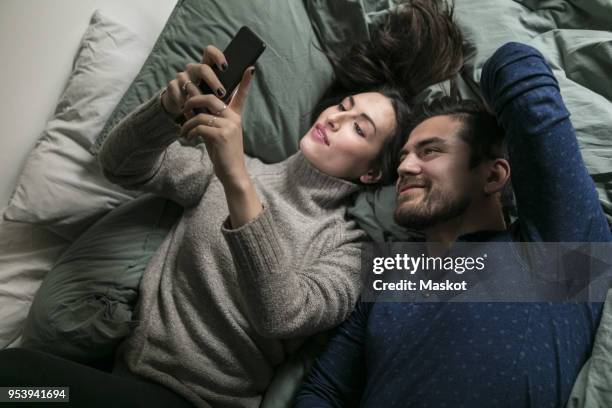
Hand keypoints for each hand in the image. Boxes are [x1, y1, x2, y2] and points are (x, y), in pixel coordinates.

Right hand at [160, 45, 228, 117]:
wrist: (186, 109)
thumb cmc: (208, 100)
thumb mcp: (222, 93)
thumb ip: (234, 84)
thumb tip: (251, 70)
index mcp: (206, 66)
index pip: (210, 52)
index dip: (217, 56)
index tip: (225, 67)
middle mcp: (193, 69)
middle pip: (202, 68)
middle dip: (213, 81)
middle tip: (222, 94)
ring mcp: (181, 77)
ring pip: (190, 83)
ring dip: (198, 96)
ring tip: (206, 107)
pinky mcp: (172, 86)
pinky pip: (178, 93)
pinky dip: (184, 102)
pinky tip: (190, 110)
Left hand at [180, 66, 255, 188]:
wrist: (232, 173)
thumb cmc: (223, 153)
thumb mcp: (217, 133)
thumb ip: (209, 119)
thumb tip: (192, 105)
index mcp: (235, 116)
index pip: (241, 95)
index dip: (245, 82)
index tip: (250, 68)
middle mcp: (234, 118)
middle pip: (211, 98)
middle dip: (193, 100)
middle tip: (183, 108)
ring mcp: (229, 126)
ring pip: (201, 114)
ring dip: (187, 122)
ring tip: (183, 130)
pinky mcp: (221, 135)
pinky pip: (200, 126)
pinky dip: (190, 132)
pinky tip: (188, 138)